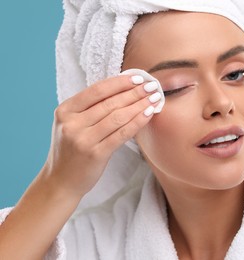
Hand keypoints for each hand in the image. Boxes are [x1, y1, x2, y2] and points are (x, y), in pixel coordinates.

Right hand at [43, 74, 160, 197]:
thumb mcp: (71, 124)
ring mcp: (83, 139)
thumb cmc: (71, 149)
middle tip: (152, 86)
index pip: (97, 90)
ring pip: (117, 117)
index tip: (138, 78)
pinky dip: (137, 122)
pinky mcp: (95, 154)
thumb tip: (123, 89)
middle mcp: (71, 123)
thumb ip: (89, 108)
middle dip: (134, 92)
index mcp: (65, 111)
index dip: (119, 82)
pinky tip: (148, 114)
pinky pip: (121, 134)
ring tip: (154, 99)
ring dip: (139, 105)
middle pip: (110, 102)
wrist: (60, 180)